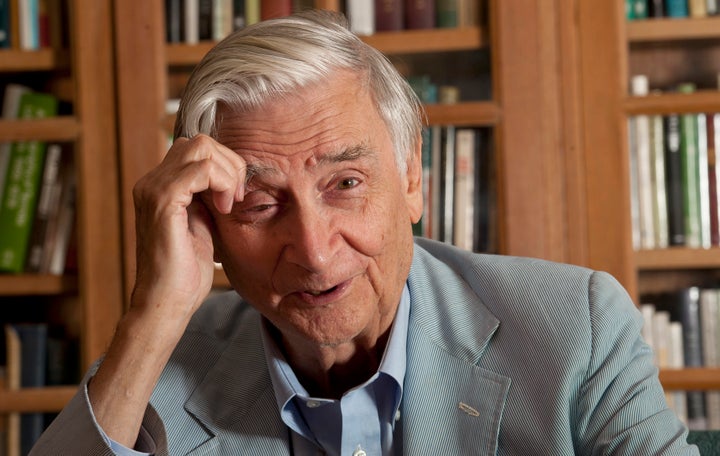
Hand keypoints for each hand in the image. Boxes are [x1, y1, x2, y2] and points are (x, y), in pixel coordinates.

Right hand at [130, 134, 245, 322]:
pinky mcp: (162, 202)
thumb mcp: (203, 226)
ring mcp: (153, 190)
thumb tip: (229, 180)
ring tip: (230, 203)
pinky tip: (224, 208)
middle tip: (236, 197)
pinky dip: (222, 183)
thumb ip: (209, 199)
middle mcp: (151, 183)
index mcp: (160, 186)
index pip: (197, 149)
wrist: (168, 303)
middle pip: (199, 142)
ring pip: (201, 148)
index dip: (225, 166)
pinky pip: (201, 169)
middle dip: (229, 163)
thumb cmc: (186, 273)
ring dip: (228, 172)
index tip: (235, 197)